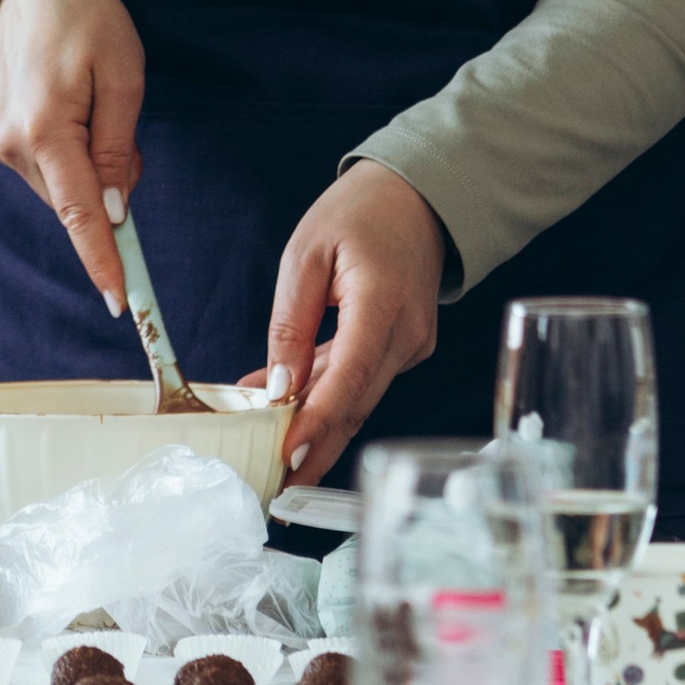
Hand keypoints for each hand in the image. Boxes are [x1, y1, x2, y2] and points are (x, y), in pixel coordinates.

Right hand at [0, 0, 145, 313]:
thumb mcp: (121, 75)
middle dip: (111, 187)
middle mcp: (11, 145)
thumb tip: (113, 211)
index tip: (121, 302)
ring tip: (94, 104)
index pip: (80, 215)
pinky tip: (75, 111)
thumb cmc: (84, 17)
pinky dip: (71, 158)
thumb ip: (117, 148)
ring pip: (62, 189)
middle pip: (75, 202)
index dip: (104, 261)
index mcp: (45, 130)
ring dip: (91, 169)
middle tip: (124, 126)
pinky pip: (46, 170)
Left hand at [244, 162, 447, 485]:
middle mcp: (407, 335)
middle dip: (314, 450)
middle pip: (355, 405)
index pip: (349, 380)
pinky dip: (326, 398)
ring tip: (266, 453)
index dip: (316, 427)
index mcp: (383, 305)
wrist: (419, 196)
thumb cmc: (361, 212)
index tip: (285, 461)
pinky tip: (284, 409)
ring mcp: (412, 344)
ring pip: (357, 398)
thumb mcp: (306, 253)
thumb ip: (290, 323)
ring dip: (315, 426)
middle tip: (272, 488)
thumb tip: (277, 388)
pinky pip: (362, 380)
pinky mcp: (406, 347)